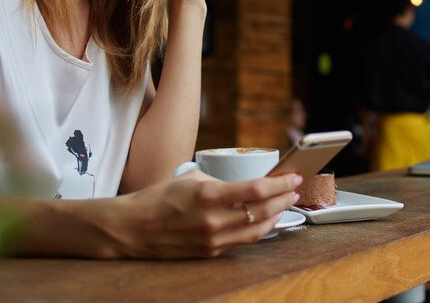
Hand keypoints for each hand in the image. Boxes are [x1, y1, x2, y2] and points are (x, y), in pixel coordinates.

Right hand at [113, 171, 301, 258]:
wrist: (134, 227)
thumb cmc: (160, 197)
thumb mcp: (192, 177)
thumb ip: (222, 181)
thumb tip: (248, 184)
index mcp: (209, 195)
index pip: (256, 190)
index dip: (280, 183)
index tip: (293, 176)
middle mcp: (214, 220)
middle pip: (262, 210)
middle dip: (284, 198)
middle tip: (295, 189)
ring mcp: (213, 239)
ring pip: (258, 230)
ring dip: (277, 215)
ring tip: (286, 203)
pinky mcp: (210, 252)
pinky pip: (243, 241)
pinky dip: (259, 229)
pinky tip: (267, 219)